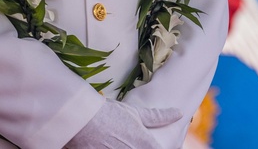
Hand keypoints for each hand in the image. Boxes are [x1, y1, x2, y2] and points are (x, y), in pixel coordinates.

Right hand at [66, 98, 182, 148]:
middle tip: (134, 139)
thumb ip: (158, 116)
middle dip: (144, 146)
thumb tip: (178, 113)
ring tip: (122, 141)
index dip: (164, 147)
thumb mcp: (135, 113)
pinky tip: (113, 145)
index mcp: (144, 144)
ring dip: (128, 148)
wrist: (79, 120)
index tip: (159, 144)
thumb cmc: (109, 113)